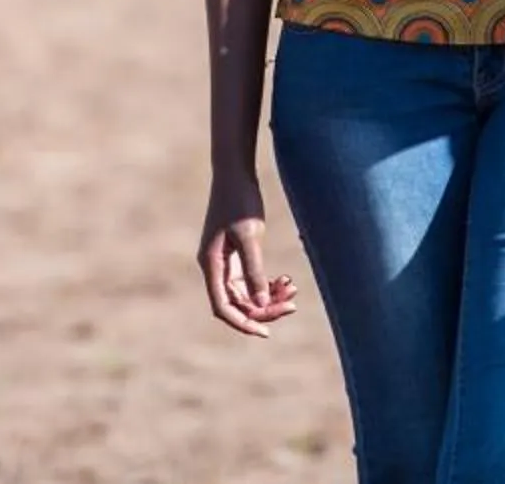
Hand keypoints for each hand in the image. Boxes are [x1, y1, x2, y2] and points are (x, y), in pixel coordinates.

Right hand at [198, 171, 298, 338]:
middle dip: (264, 307)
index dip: (243, 323)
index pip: (223, 307)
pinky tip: (285, 279)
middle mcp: (216, 267)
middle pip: (238, 302)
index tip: (266, 332)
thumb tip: (261, 302)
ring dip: (268, 295)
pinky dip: (267, 282)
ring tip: (292, 288)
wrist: (235, 172)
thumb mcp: (249, 235)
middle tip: (292, 305)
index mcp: (212, 265)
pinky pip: (250, 279)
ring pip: (246, 292)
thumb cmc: (240, 200)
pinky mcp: (236, 253)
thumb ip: (254, 269)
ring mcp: (225, 261)